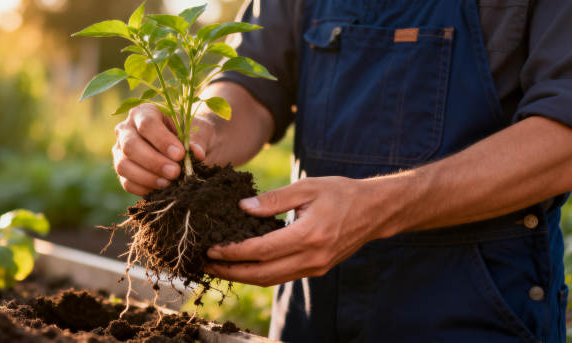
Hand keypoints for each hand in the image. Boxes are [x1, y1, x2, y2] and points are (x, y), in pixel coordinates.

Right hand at [113, 103, 214, 195]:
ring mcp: (120, 151)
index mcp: (144, 112)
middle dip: (153, 161)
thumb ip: (197, 140)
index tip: (180, 154)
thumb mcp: (198, 131)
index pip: (147, 124)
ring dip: (147, 177)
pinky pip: (127, 182)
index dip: (162, 140)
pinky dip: (144, 189)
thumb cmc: (191, 134)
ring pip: (123, 165)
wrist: (186, 148)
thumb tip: (197, 154)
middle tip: (175, 172)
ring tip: (169, 183)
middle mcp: (126, 129)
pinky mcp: (123, 171)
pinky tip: (162, 190)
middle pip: (130, 145)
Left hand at [204, 176, 397, 286]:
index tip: (211, 249)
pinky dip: (258, 274)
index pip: (262, 250)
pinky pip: (281, 276)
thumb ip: (274, 199)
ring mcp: (315, 268)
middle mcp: (312, 258)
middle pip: (262, 274)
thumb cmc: (341, 193)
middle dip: (230, 271)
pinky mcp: (315, 270)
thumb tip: (242, 208)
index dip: (234, 252)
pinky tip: (242, 265)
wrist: (375, 211)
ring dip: (242, 277)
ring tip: (217, 268)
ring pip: (270, 280)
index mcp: (308, 235)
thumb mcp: (307, 187)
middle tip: (204, 264)